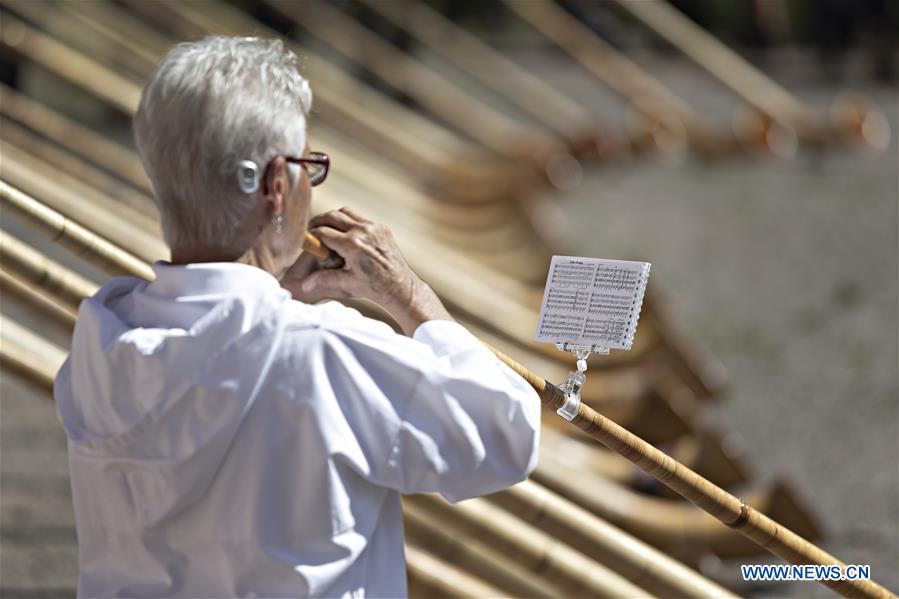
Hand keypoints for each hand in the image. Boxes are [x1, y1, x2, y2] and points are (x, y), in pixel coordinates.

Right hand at [281, 207, 452, 334]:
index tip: (306, 240)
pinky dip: (349, 222)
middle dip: (319, 221)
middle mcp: (363, 231)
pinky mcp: (382, 228)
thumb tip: (304, 284)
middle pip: (332, 216)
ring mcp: (374, 227)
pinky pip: (360, 218)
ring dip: (333, 218)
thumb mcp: (347, 284)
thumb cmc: (375, 287)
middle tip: (312, 230)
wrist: (401, 287)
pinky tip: (345, 233)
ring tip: (327, 229)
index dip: (311, 236)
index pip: (323, 232)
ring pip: (346, 212)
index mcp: (353, 245)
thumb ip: (324, 280)